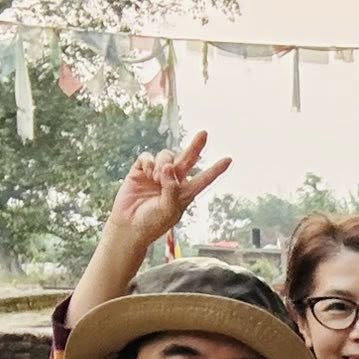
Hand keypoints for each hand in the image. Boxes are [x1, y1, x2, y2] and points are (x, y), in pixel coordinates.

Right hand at [107, 130, 231, 247]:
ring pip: (166, 155)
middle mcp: (173, 180)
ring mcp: (157, 174)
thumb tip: (169, 167)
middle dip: (196, 146)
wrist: (129, 226)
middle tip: (204, 133)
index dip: (215, 170)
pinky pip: (148, 156)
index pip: (203, 179)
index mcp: (185, 193)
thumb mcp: (168, 210)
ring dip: (163, 164)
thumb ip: (172, 189)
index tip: (229, 159)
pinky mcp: (141, 170)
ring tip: (156, 179)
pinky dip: (148, 162)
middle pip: (188, 159)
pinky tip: (146, 173)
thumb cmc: (152, 223)